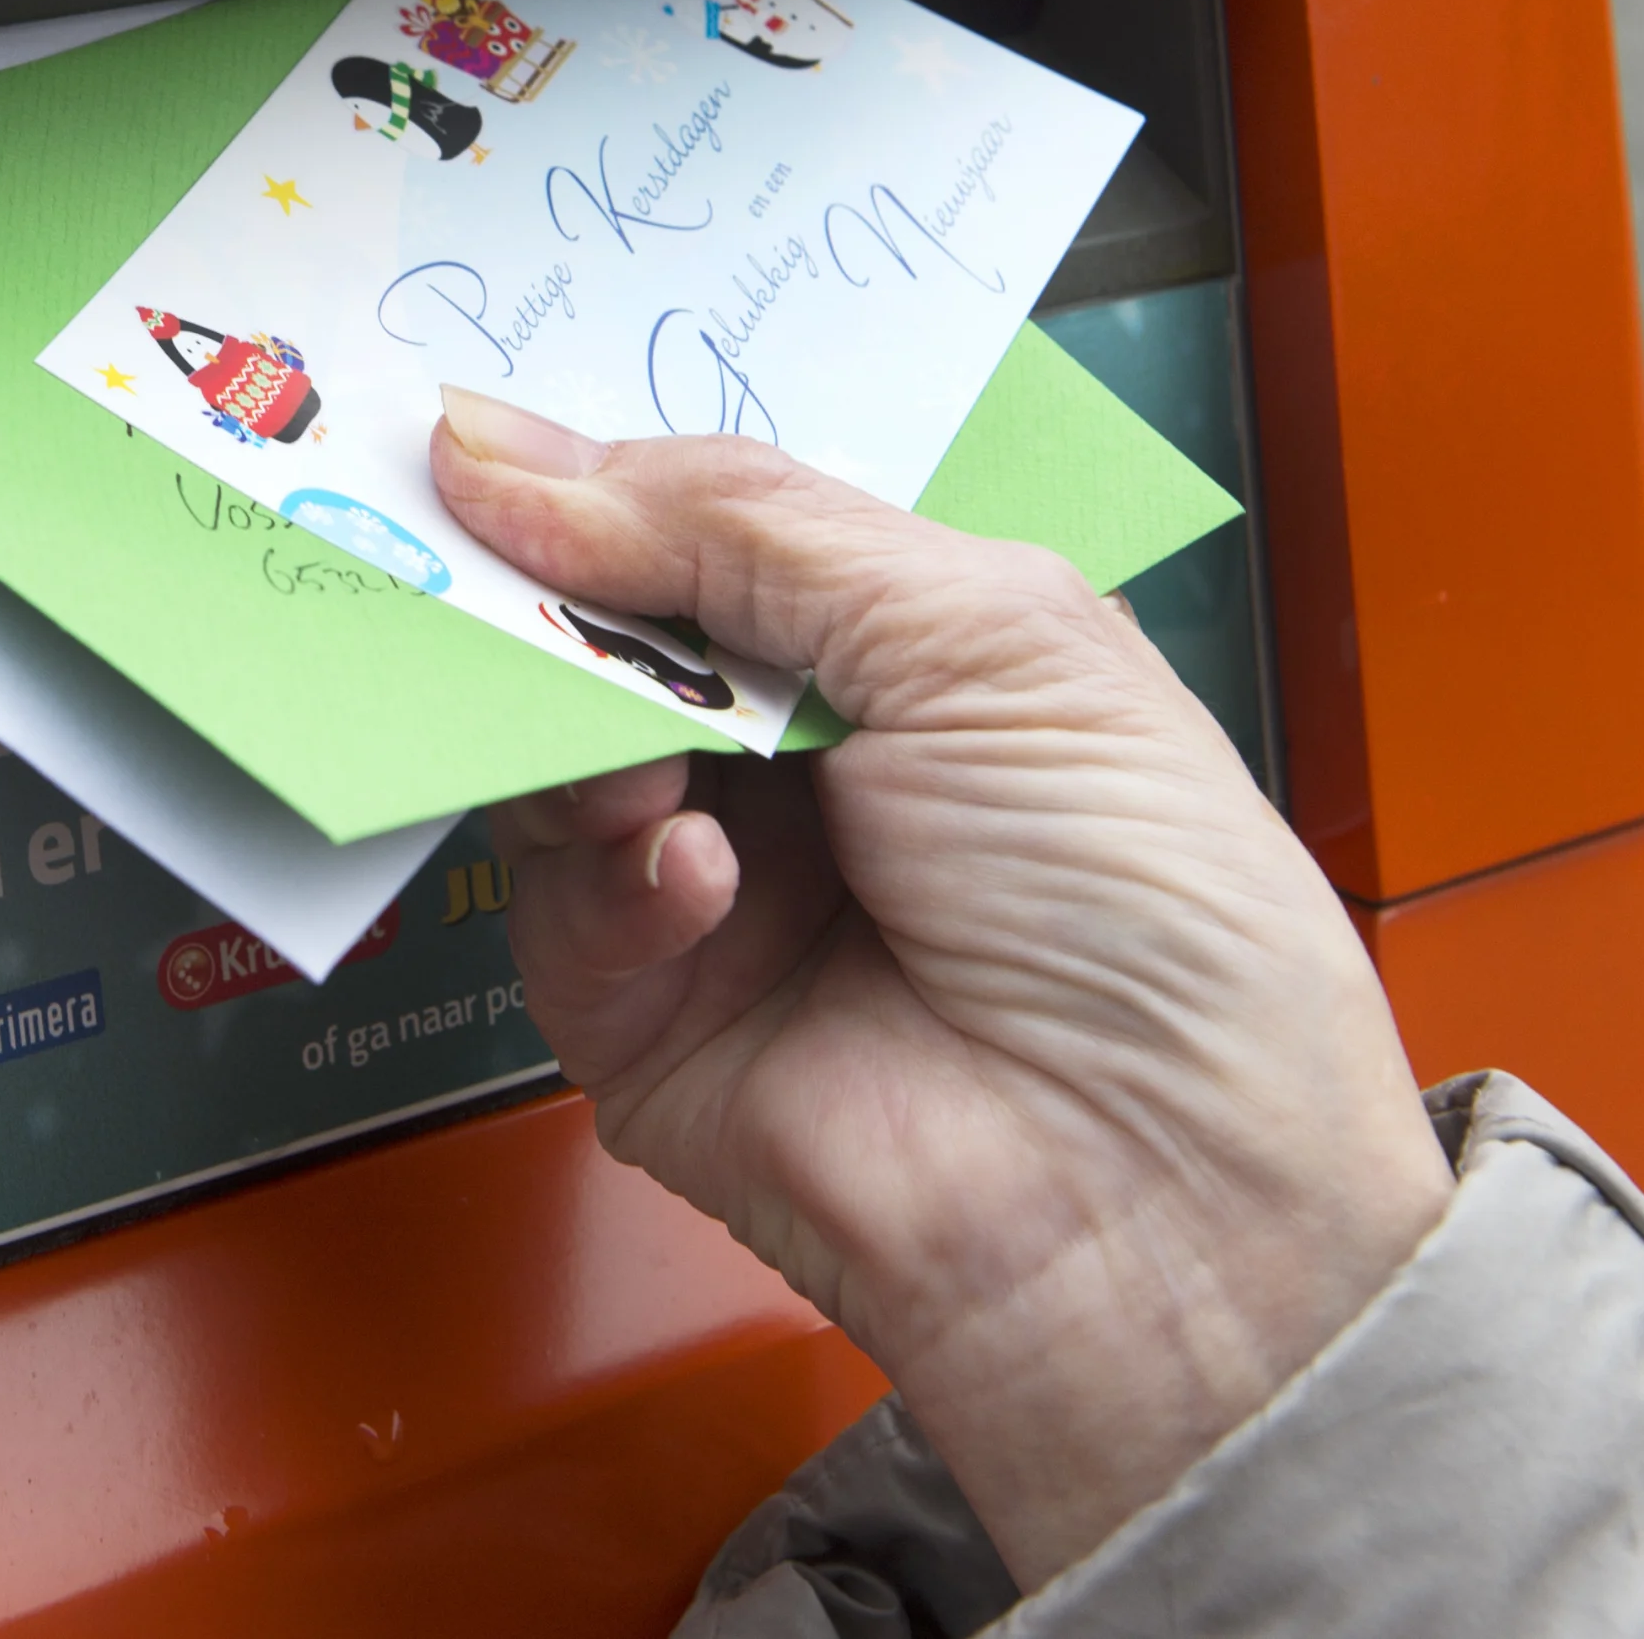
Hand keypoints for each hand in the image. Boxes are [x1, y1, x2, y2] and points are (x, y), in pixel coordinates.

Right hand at [430, 387, 1450, 1591]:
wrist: (1162, 1204)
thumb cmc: (1155, 918)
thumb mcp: (981, 637)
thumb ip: (739, 525)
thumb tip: (512, 448)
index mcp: (905, 646)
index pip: (706, 524)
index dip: (602, 477)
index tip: (485, 438)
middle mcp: (803, 760)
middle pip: (604, 633)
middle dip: (548, 593)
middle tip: (481, 552)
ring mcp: (719, 889)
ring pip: (552, 760)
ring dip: (577, 732)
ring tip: (642, 755)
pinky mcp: (646, 1021)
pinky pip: (556, 910)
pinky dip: (611, 877)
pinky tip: (699, 883)